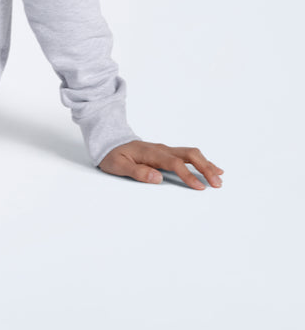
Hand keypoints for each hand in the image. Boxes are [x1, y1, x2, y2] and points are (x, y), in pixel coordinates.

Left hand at [99, 141, 223, 189]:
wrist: (110, 142)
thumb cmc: (113, 155)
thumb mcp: (118, 165)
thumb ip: (137, 171)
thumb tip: (157, 178)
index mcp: (151, 153)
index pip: (174, 163)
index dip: (188, 175)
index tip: (200, 187)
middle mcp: (162, 149)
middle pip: (189, 155)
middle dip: (205, 168)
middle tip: (217, 183)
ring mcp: (166, 150)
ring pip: (191, 153)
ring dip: (207, 164)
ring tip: (219, 178)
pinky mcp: (167, 153)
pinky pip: (188, 155)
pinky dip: (202, 162)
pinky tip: (213, 169)